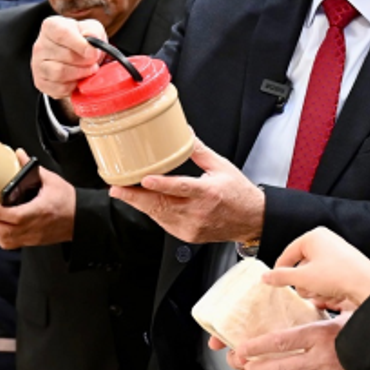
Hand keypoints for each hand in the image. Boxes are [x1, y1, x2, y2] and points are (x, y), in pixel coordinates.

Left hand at [0, 149, 76, 248]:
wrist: (82, 219)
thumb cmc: (69, 201)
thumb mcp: (52, 180)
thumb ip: (32, 169)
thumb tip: (18, 155)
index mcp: (39, 211)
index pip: (14, 216)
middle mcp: (34, 227)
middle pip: (3, 232)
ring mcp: (32, 237)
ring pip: (5, 240)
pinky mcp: (31, 241)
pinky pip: (11, 243)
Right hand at [31, 16, 108, 99]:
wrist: (77, 56)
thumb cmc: (83, 41)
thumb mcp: (92, 29)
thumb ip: (94, 31)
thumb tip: (90, 37)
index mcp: (51, 26)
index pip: (62, 34)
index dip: (80, 45)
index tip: (93, 53)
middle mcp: (40, 45)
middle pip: (65, 55)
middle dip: (85, 62)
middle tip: (94, 62)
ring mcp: (37, 65)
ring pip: (59, 73)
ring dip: (80, 74)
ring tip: (89, 70)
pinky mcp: (40, 82)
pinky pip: (59, 88)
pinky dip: (73, 86)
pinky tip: (77, 79)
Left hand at [110, 137, 263, 243]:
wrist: (252, 220)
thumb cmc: (239, 194)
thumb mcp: (222, 167)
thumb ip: (199, 151)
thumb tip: (185, 134)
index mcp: (208, 193)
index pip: (181, 188)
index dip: (161, 185)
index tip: (145, 180)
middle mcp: (199, 212)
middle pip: (162, 205)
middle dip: (135, 197)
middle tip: (117, 189)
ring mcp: (192, 226)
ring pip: (159, 216)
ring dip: (141, 204)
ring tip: (124, 193)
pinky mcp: (188, 236)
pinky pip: (165, 224)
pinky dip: (154, 213)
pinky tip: (146, 203)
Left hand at [229, 316, 361, 369]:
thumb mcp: (347, 311)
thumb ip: (327, 305)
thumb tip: (312, 292)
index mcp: (321, 335)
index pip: (280, 341)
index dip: (255, 347)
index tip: (241, 348)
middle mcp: (322, 359)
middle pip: (278, 369)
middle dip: (255, 369)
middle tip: (243, 367)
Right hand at [262, 228, 369, 312]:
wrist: (367, 284)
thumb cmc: (337, 275)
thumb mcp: (303, 278)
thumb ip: (281, 276)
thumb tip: (265, 277)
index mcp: (313, 236)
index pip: (288, 253)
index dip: (280, 270)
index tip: (275, 283)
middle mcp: (325, 240)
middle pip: (301, 265)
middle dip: (303, 282)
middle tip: (309, 290)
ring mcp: (336, 251)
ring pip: (314, 273)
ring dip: (315, 287)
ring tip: (323, 292)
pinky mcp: (345, 264)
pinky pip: (327, 276)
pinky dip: (327, 287)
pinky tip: (333, 293)